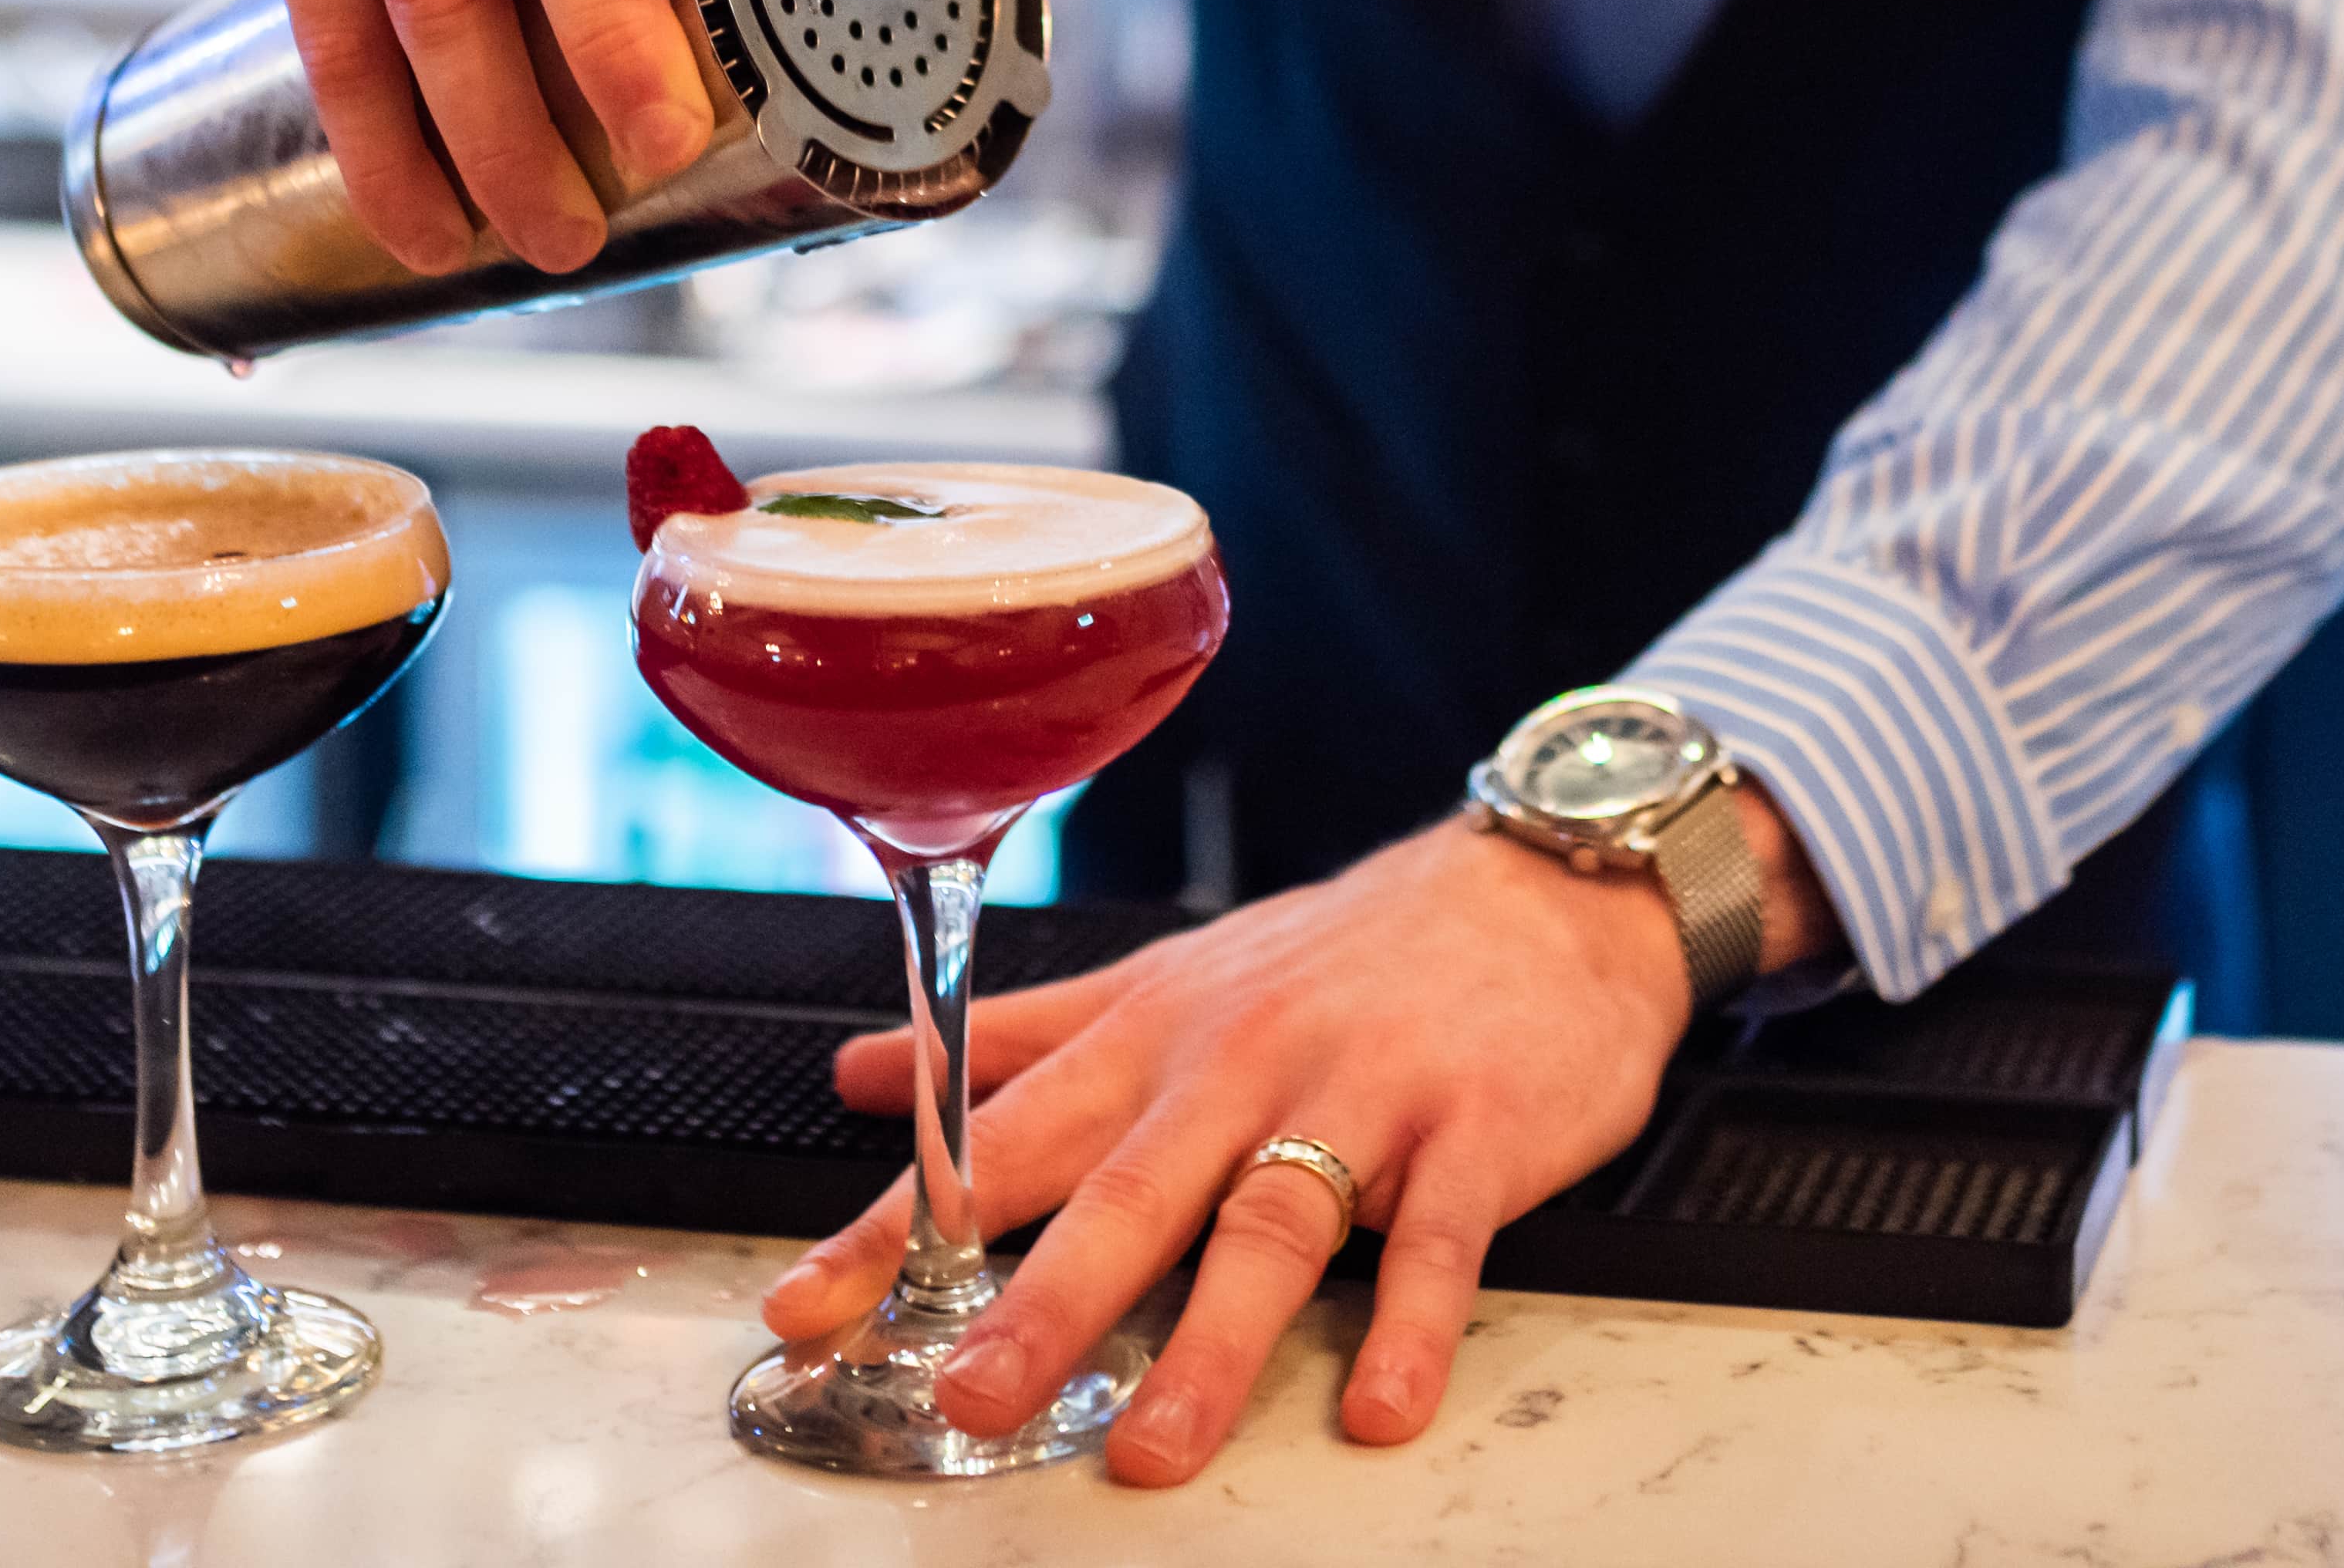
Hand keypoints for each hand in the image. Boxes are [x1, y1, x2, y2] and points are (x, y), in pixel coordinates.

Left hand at [773, 794, 1832, 1486]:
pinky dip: (1410, 1323)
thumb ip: (1020, 1038)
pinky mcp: (1474, 1131)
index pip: (1003, 1140)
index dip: (895, 1223)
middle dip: (1043, 1301)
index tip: (804, 1308)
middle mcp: (1240, 1065)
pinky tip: (1376, 1403)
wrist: (1539, 892)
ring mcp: (1361, 1096)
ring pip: (1271, 1222)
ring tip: (1151, 1451)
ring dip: (1209, 1342)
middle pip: (1129, 1192)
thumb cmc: (1341, 956)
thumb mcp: (1167, 980)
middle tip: (968, 1396)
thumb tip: (868, 1073)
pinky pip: (1440, 1239)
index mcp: (1155, 1039)